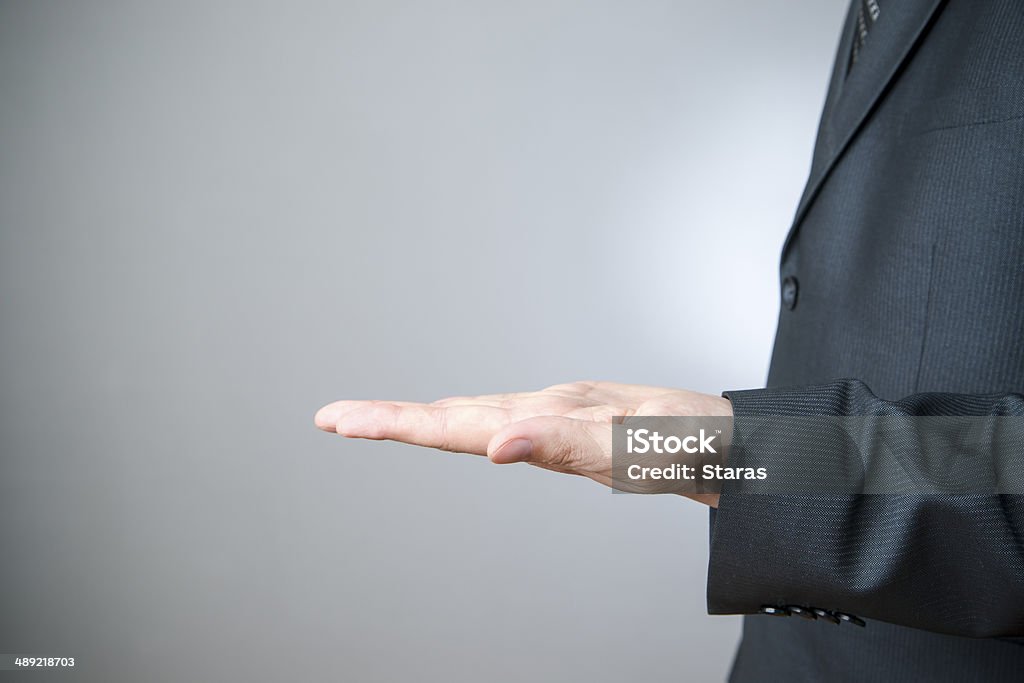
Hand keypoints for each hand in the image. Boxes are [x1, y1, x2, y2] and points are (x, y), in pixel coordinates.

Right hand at [314, 381, 731, 506]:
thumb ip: (565, 444)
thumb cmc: (700, 444)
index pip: (457, 421)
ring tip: (373, 422)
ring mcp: (560, 419)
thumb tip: (492, 444)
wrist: (746, 444)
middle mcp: (549, 409)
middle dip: (390, 418)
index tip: (338, 421)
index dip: (394, 423)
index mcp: (553, 412)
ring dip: (420, 420)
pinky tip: (462, 432)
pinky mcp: (572, 434)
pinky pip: (503, 429)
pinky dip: (464, 429)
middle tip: (332, 418)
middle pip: (454, 413)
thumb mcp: (638, 446)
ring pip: (475, 417)